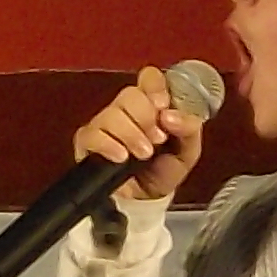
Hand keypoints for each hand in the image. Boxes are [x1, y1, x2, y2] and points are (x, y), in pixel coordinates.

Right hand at [74, 68, 208, 206]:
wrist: (149, 198)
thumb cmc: (166, 169)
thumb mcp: (189, 148)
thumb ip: (189, 126)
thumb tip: (169, 115)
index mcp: (152, 103)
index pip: (149, 77)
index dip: (155, 88)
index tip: (163, 107)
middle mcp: (126, 109)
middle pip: (129, 94)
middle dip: (146, 118)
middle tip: (157, 140)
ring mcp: (105, 123)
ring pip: (111, 114)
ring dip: (131, 135)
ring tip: (143, 154)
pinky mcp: (87, 141)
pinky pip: (91, 134)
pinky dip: (109, 145)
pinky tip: (121, 157)